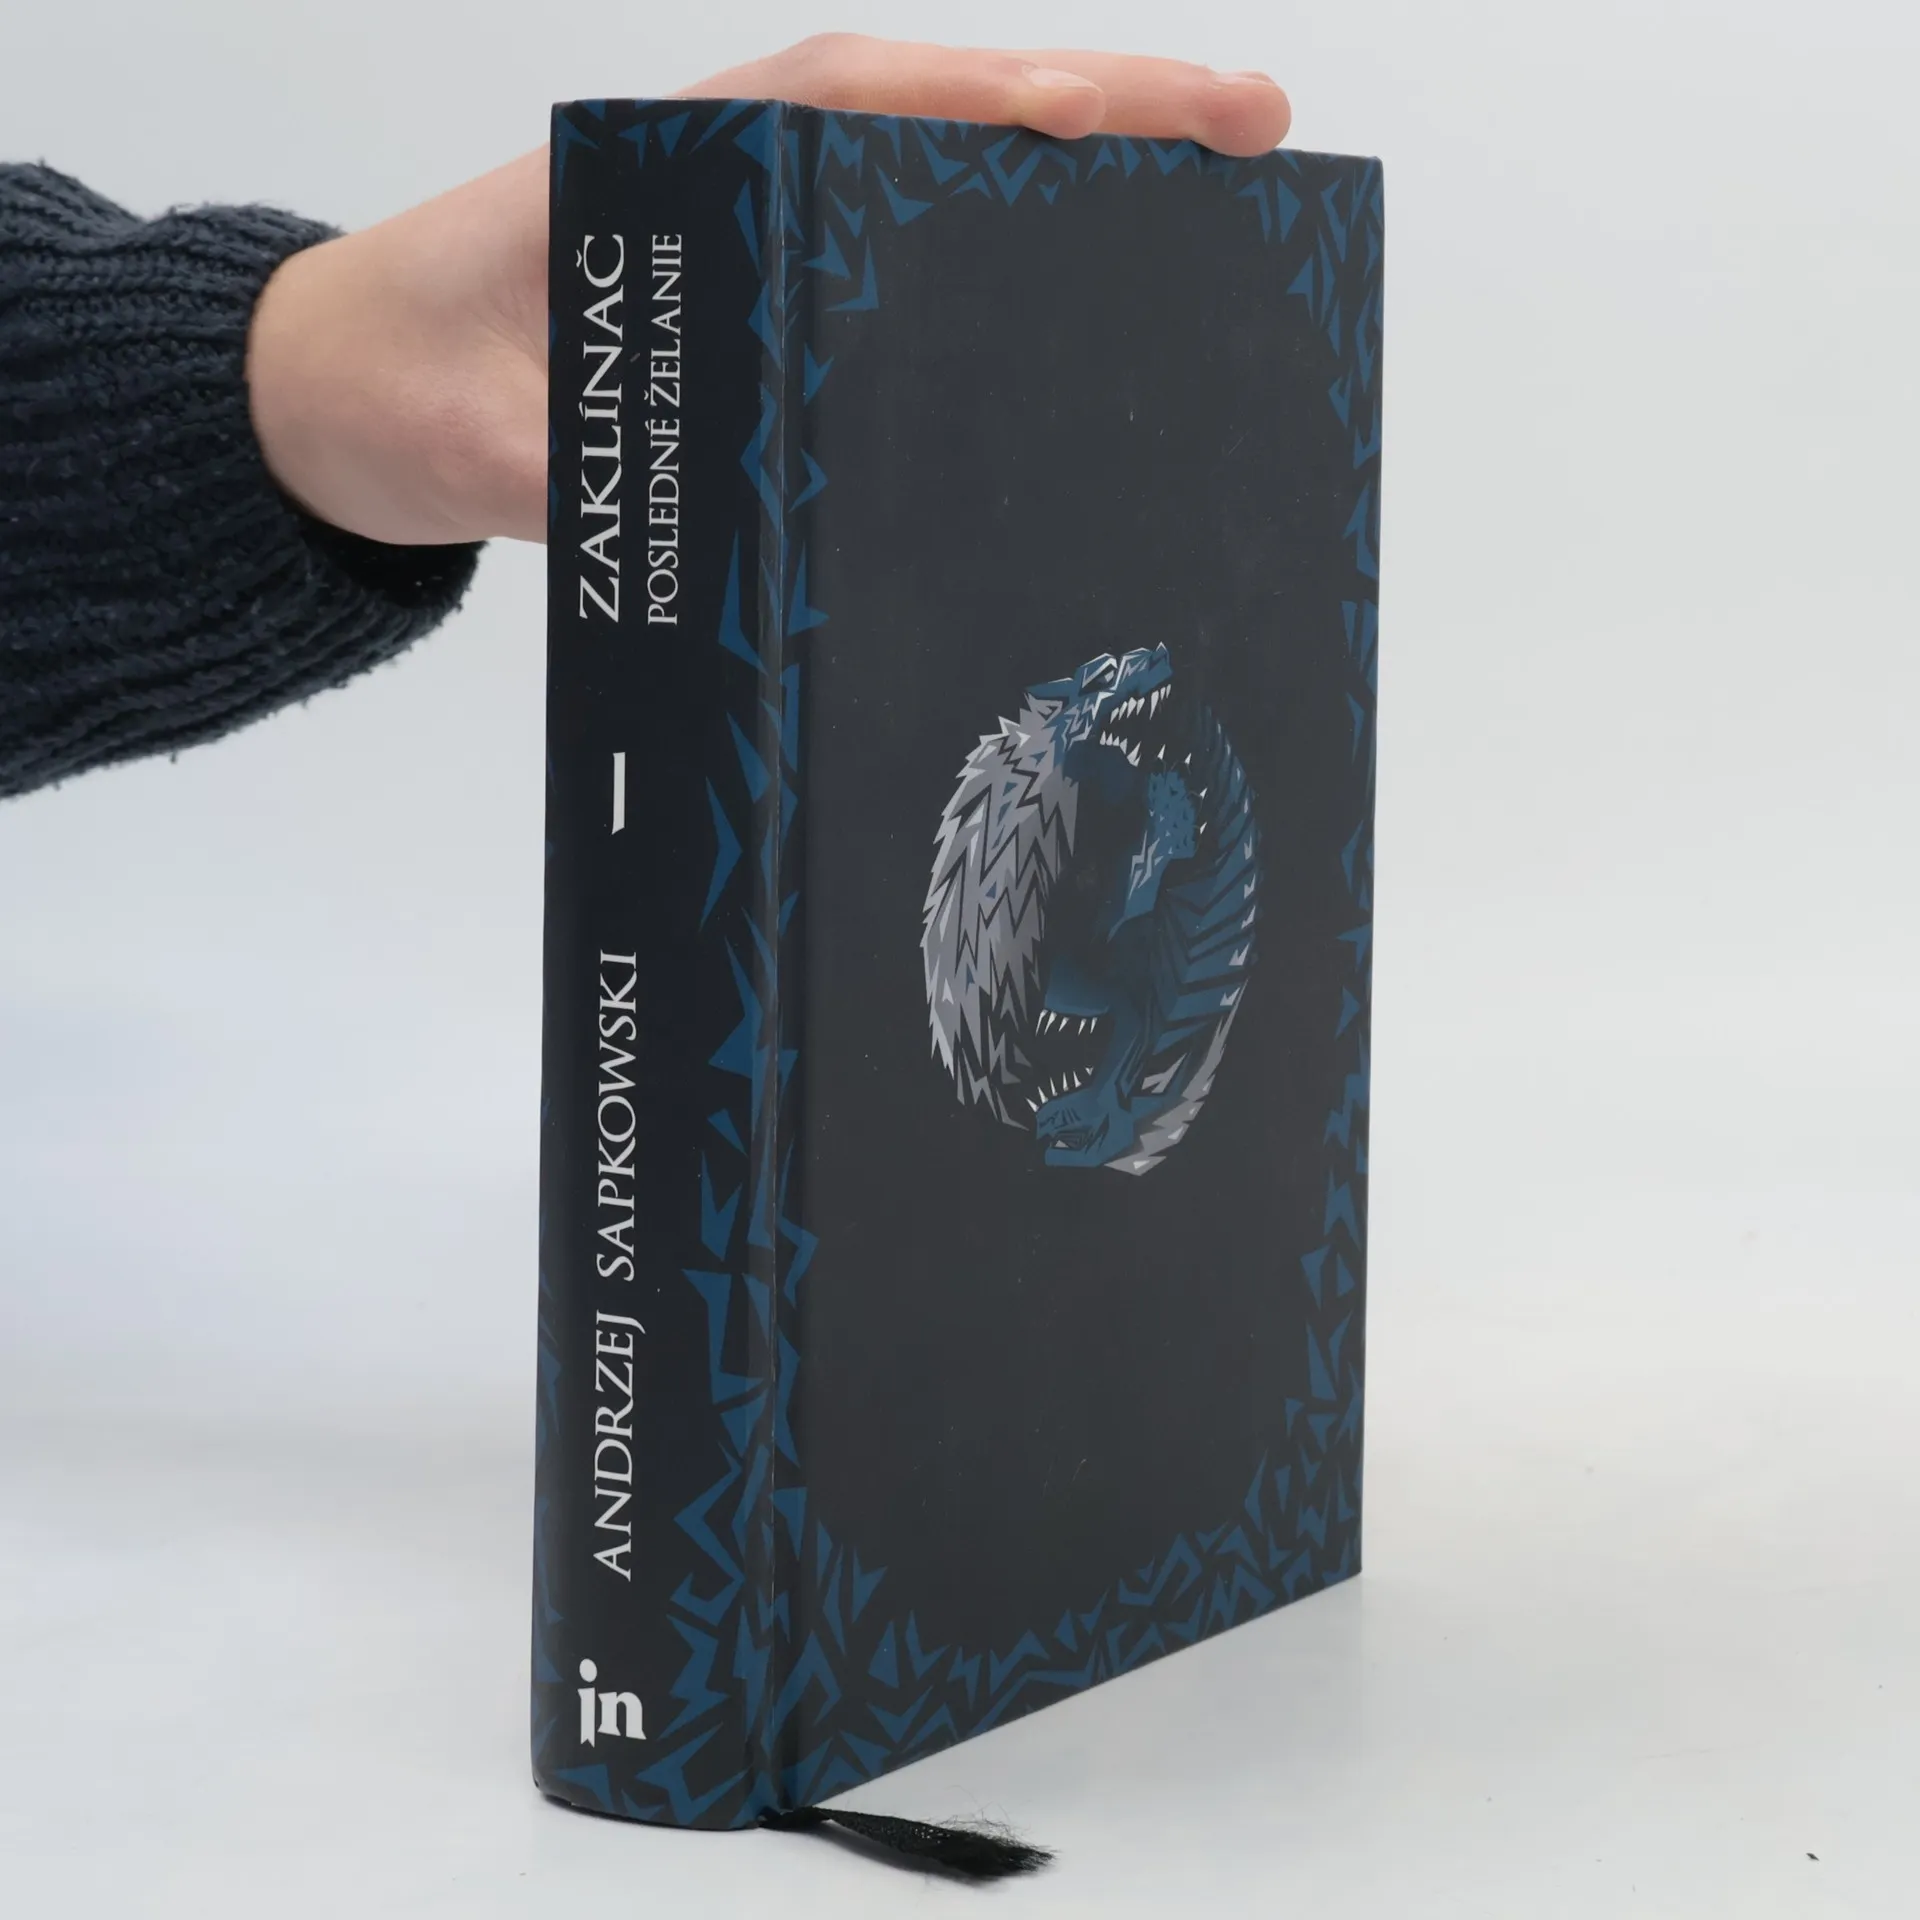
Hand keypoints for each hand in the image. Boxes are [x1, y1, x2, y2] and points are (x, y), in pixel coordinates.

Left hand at [246, 37, 1291, 548]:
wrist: (340, 393)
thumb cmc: (394, 383)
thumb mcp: (470, 440)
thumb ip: (562, 475)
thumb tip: (693, 520)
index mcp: (666, 170)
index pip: (849, 107)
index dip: (979, 105)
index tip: (1096, 114)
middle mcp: (728, 174)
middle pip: (937, 113)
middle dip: (1100, 114)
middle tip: (1254, 126)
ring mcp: (755, 221)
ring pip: (937, 166)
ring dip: (1076, 169)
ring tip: (1222, 183)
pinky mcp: (763, 285)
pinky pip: (900, 242)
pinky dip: (1003, 238)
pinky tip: (1088, 276)